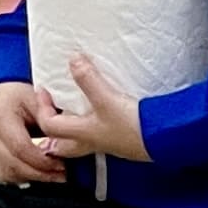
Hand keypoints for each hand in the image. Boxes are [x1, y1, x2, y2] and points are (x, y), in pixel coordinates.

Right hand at [0, 77, 65, 182]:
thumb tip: (63, 140)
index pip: (20, 147)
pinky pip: (5, 174)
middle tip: (63, 175)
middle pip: (13, 164)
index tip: (63, 164)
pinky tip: (40, 174)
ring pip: (8, 173)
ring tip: (55, 175)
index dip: (43, 160)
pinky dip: (23, 177)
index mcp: (0, 118)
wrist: (3, 93)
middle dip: (40, 173)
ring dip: (33, 178)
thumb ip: (48, 118)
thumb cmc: (23, 95)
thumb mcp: (37, 99)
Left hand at [35, 56, 150, 165]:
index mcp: (82, 133)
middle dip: (50, 137)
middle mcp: (93, 142)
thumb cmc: (135, 127)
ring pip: (80, 144)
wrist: (165, 139)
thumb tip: (73, 60)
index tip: (44, 91)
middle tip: (49, 120)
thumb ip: (88, 79)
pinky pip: (101, 138)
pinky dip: (94, 128)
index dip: (42, 107)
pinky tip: (102, 118)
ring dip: (72, 132)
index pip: (49, 124)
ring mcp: (109, 144)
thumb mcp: (107, 98)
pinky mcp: (124, 142)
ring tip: (73, 118)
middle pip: (62, 148)